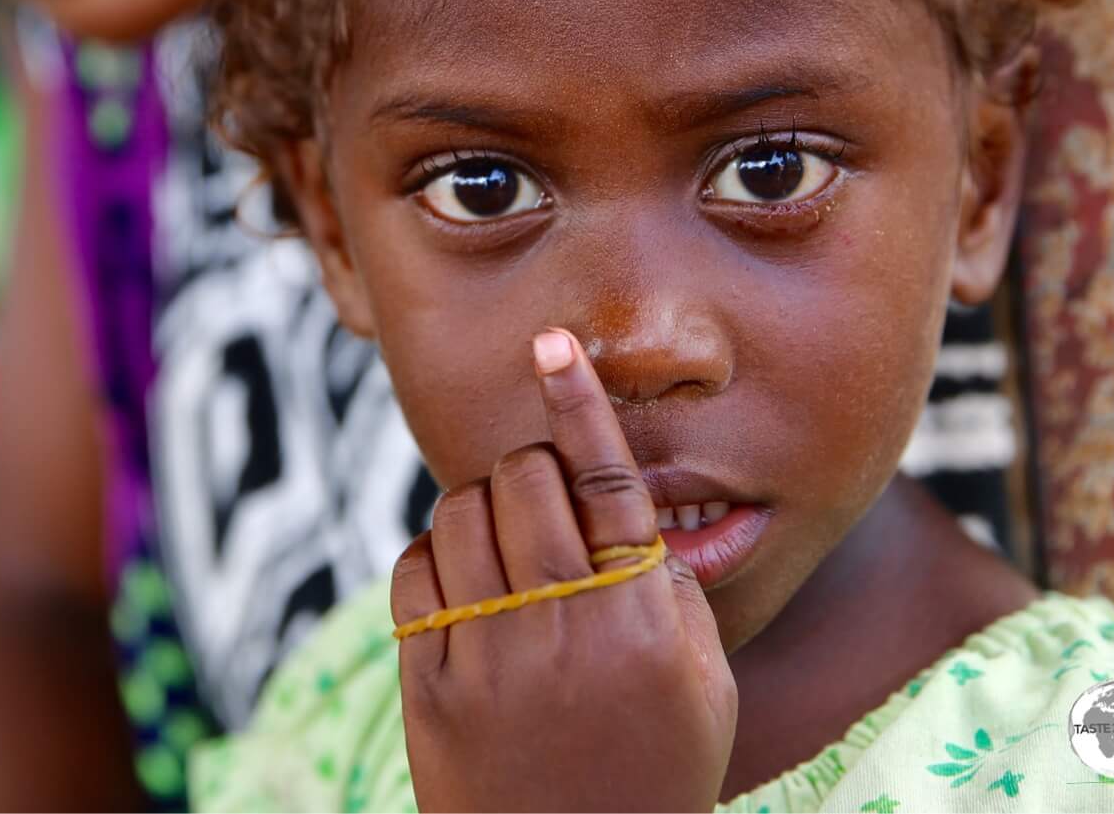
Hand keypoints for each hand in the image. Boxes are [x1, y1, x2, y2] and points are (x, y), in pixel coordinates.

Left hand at [391, 329, 736, 811]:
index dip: (578, 399)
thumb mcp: (700, 688)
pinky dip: (435, 559)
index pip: (610, 480)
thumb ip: (671, 593)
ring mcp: (487, 653)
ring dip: (481, 507)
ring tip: (505, 549)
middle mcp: (563, 628)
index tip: (553, 342)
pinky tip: (465, 589)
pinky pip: (413, 570)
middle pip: (525, 479)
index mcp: (641, 622)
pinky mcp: (426, 680)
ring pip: (460, 511)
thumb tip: (630, 508)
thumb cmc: (650, 774)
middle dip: (532, 469)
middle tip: (544, 502)